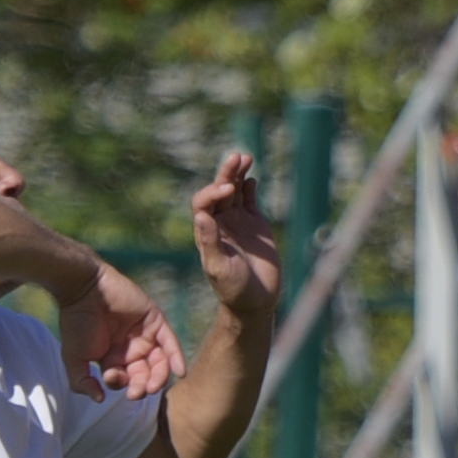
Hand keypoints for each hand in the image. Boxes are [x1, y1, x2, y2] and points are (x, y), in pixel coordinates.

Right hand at [65, 264, 185, 398]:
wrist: (83, 289)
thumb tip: (100, 400)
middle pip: (145, 375)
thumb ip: (82, 381)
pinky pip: (170, 343)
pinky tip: (180, 373)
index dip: (121, 384)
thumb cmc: (75, 323)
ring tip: (154, 386)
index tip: (111, 378)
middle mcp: (131, 350)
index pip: (125, 380)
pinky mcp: (156, 321)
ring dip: (159, 377)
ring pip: (159, 362)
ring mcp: (145, 336)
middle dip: (142, 386)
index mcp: (113, 359)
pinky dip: (176, 358)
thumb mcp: (73, 357)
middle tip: (137, 392)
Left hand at [185, 148, 281, 323]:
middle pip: (218, 190)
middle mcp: (220, 223)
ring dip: (238, 174)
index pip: (203, 203)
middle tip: (236, 156)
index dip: (213, 192)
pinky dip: (250, 187)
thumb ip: (209, 242)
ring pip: (235, 190)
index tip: (228, 190)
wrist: (256, 301)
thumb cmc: (234, 289)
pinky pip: (250, 200)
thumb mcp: (219, 268)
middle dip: (226, 173)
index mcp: (206, 232)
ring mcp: (237, 222)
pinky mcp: (255, 224)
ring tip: (245, 157)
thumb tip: (201, 216)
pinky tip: (252, 176)